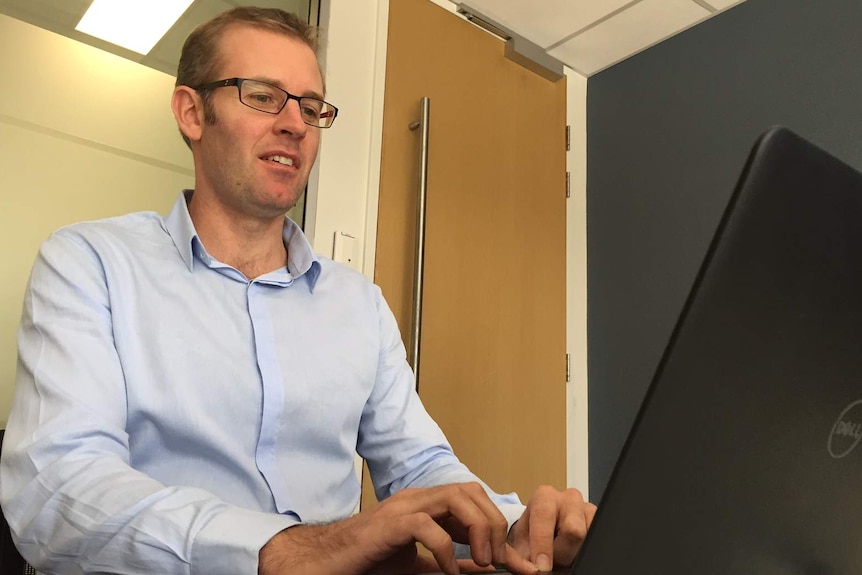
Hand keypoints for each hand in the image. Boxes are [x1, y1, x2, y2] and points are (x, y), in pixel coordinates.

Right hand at [258, 482, 535, 574]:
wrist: (326, 561)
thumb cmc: (370, 561)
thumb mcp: (421, 566)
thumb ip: (453, 563)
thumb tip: (488, 568)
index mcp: (426, 505)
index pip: (474, 499)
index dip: (500, 527)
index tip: (518, 563)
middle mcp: (417, 498)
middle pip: (470, 491)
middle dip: (494, 524)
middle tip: (498, 561)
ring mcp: (403, 507)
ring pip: (456, 497)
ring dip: (478, 529)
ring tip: (482, 562)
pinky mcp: (389, 524)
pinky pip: (427, 526)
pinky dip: (446, 549)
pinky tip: (448, 572)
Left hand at [507, 486, 596, 571]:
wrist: (540, 534)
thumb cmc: (530, 535)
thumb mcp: (520, 542)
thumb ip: (522, 556)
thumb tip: (533, 569)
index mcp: (545, 497)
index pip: (545, 517)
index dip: (542, 544)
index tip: (541, 565)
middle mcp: (568, 498)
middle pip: (573, 530)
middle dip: (562, 553)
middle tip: (552, 564)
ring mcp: (587, 509)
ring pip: (588, 537)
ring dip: (575, 554)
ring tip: (562, 558)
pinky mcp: (599, 521)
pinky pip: (597, 541)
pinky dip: (584, 552)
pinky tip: (572, 554)